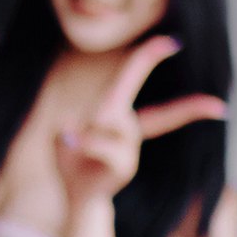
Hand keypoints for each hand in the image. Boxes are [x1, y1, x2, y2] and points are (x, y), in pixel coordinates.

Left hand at [55, 36, 227, 211]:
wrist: (77, 195)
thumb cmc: (72, 161)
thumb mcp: (63, 139)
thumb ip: (70, 129)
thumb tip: (80, 131)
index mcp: (116, 113)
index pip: (131, 81)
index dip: (148, 59)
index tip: (173, 43)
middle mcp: (127, 125)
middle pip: (127, 85)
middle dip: (146, 59)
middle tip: (170, 42)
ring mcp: (130, 144)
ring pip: (105, 118)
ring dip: (86, 131)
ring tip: (76, 143)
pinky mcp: (127, 164)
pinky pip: (103, 144)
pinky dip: (87, 144)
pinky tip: (77, 146)